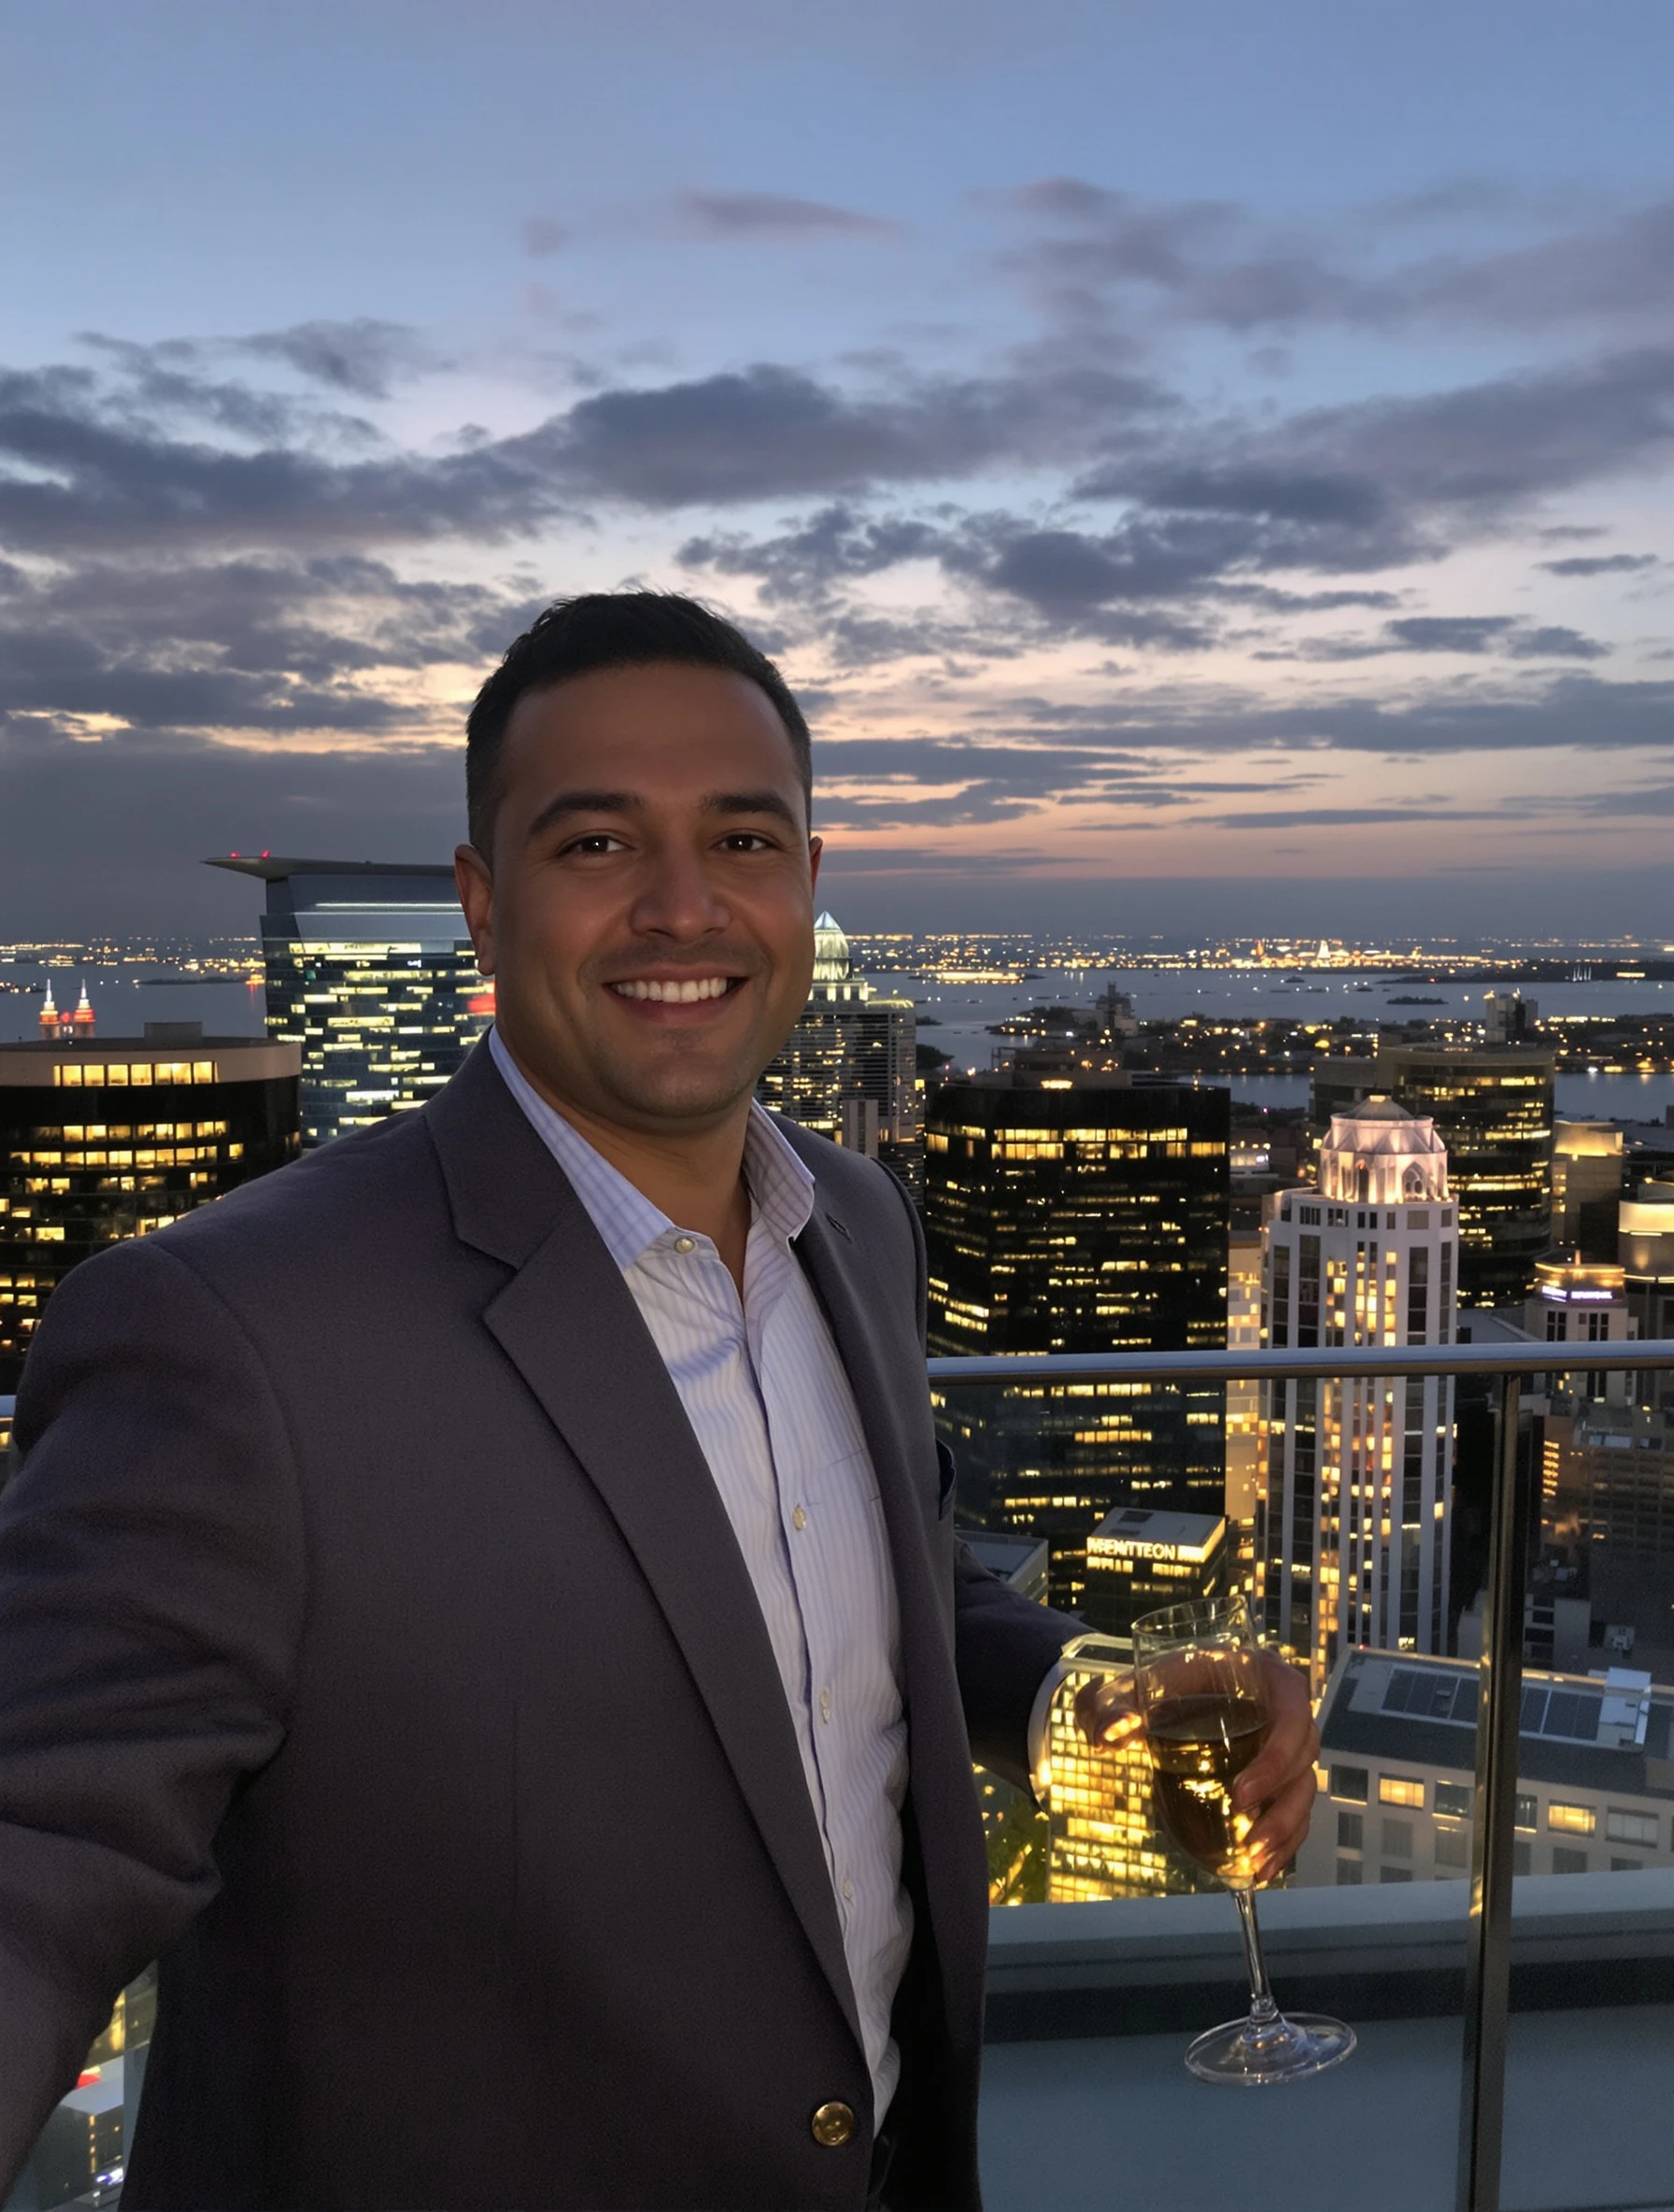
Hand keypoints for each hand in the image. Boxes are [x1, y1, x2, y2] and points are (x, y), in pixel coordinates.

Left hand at [1072, 1650, 1318, 1882]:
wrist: (1153, 1701)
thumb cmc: (1152, 1688)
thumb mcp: (1127, 1690)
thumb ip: (1111, 1706)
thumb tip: (1110, 1733)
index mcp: (1258, 1673)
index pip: (1292, 1708)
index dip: (1278, 1754)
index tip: (1241, 1793)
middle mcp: (1281, 1707)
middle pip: (1304, 1756)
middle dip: (1282, 1805)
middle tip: (1247, 1836)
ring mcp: (1283, 1743)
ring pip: (1303, 1788)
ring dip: (1286, 1829)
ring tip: (1255, 1862)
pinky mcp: (1277, 1774)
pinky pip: (1295, 1807)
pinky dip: (1284, 1840)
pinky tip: (1262, 1869)